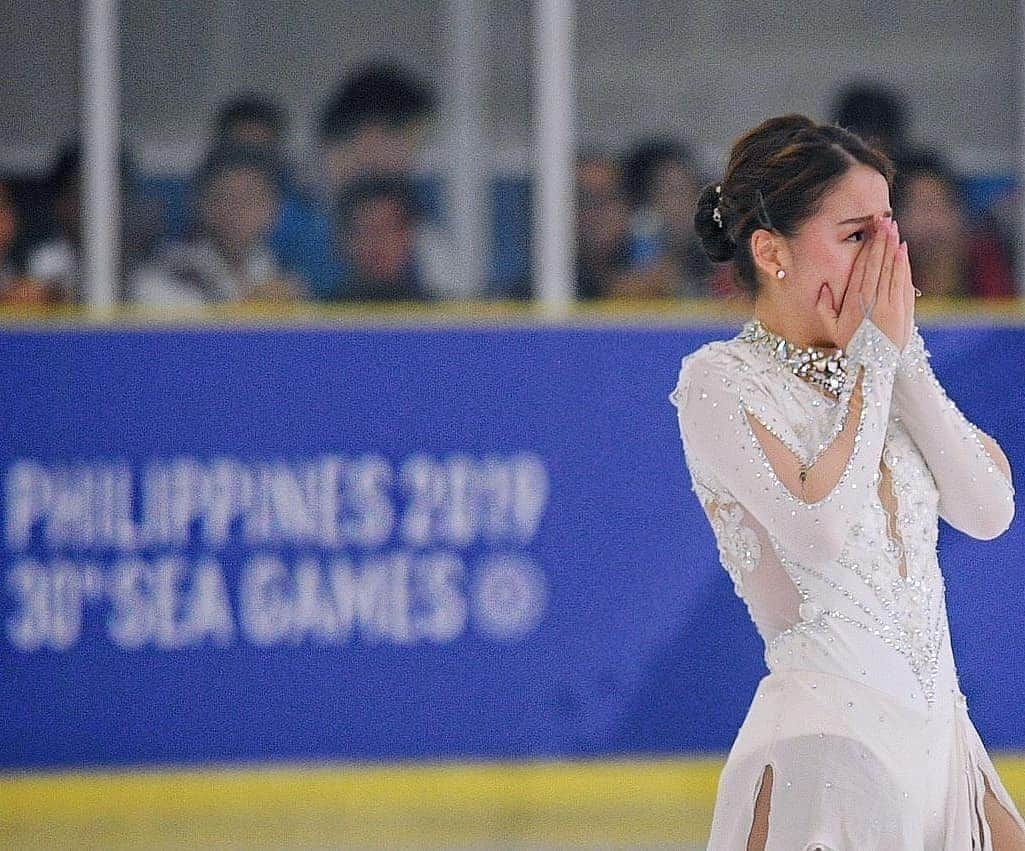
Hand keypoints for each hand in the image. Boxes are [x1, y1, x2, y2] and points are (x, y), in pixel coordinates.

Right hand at [816, 217, 912, 350]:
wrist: (874, 367)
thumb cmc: (851, 346)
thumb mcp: (832, 328)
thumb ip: (824, 307)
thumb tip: (822, 286)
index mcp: (855, 302)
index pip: (863, 268)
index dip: (868, 247)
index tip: (871, 231)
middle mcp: (873, 301)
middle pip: (879, 264)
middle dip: (882, 241)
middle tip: (885, 221)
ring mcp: (890, 305)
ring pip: (892, 270)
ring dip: (893, 247)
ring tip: (894, 229)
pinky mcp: (904, 310)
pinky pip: (903, 282)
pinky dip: (904, 265)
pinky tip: (902, 251)